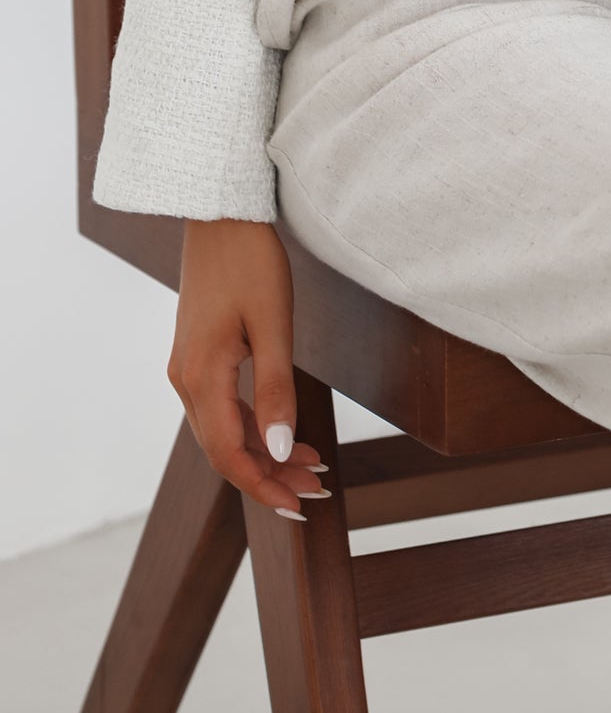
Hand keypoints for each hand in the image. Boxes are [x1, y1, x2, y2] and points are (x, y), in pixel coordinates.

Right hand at [169, 219, 330, 519]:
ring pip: (223, 429)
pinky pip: (221, 406)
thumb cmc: (251, 262)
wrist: (221, 213)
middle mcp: (186, 380)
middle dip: (271, 474)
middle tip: (317, 489)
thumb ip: (275, 389)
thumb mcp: (273, 324)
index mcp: (201, 377)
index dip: (263, 485)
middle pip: (225, 448)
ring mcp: (188, 367)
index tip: (299, 505)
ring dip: (264, 451)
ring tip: (311, 463)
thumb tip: (278, 449)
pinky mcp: (198, 354)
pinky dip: (252, 425)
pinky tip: (282, 429)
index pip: (229, 454)